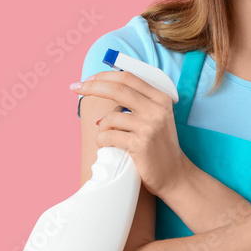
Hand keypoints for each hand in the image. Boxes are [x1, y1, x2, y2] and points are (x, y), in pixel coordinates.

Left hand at [72, 70, 190, 196]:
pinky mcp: (140, 144)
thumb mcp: (156, 118)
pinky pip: (109, 137)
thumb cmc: (159, 146)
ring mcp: (150, 126)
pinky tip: (108, 147)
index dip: (105, 76)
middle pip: (117, 89)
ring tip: (106, 137)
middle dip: (92, 87)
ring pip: (110, 118)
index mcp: (161, 99)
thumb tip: (105, 88)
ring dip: (101, 128)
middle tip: (76, 88)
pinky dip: (102, 141)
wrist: (174, 174)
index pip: (128, 78)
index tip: (89, 79)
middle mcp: (157, 109)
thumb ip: (138, 102)